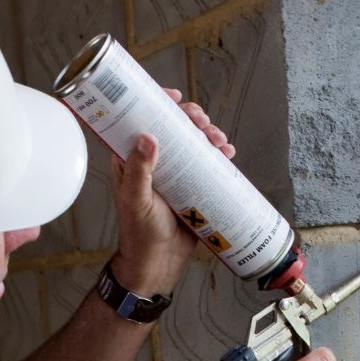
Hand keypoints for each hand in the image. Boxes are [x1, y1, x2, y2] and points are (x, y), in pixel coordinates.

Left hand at [109, 90, 235, 298]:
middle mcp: (155, 161)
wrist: (159, 263)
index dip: (157, 103)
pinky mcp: (194, 186)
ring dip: (208, 134)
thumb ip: (139, 170)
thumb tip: (148, 137)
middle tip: (202, 122)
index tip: (173, 98)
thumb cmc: (139, 233)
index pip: (142, 120)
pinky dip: (219, 154)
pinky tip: (227, 152)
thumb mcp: (135, 199)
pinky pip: (208, 163)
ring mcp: (176, 173)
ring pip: (193, 142)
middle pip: (174, 127)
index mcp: (132, 159)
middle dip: (191, 118)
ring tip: (217, 139)